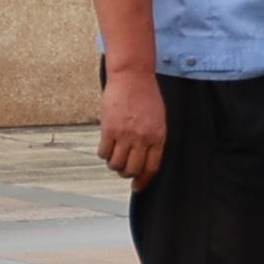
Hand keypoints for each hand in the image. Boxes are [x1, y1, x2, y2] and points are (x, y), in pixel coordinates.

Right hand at [100, 67, 166, 187]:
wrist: (133, 77)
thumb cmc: (147, 95)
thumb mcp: (159, 118)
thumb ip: (153, 138)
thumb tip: (145, 156)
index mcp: (158, 136)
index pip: (151, 167)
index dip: (144, 181)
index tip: (138, 187)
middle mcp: (142, 139)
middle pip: (132, 169)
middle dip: (128, 174)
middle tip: (124, 171)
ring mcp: (125, 135)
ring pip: (116, 164)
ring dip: (114, 165)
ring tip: (115, 157)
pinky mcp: (109, 129)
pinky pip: (103, 152)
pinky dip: (104, 154)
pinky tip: (106, 148)